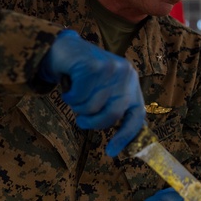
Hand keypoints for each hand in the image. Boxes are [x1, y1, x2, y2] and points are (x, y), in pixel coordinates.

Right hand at [39, 30, 144, 156]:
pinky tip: (69, 84)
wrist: (64, 49)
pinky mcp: (93, 65)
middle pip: (112, 115)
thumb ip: (113, 108)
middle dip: (92, 122)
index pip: (137, 115)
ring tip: (75, 93)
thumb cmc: (83, 76)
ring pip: (91, 107)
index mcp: (132, 83)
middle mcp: (126, 75)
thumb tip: (121, 143)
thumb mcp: (104, 92)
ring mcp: (111, 68)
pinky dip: (69, 96)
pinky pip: (78, 97)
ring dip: (77, 106)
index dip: (125, 136)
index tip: (111, 152)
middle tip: (81, 120)